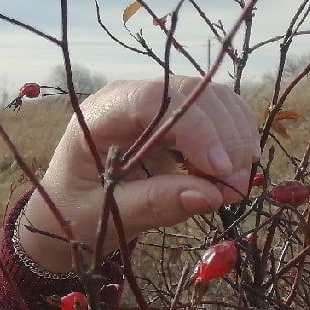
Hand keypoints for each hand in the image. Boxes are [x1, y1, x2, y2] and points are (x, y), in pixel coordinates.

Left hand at [18, 77, 258, 267]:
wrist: (72, 209)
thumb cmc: (76, 212)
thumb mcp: (105, 216)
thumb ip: (152, 205)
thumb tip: (209, 195)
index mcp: (99, 115)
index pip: (152, 101)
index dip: (194, 129)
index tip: (220, 169)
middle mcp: (130, 97)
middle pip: (190, 94)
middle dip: (223, 138)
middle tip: (236, 188)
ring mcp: (157, 103)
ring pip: (212, 99)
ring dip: (236, 139)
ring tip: (236, 186)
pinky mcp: (178, 117)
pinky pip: (219, 113)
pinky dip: (236, 139)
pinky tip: (236, 172)